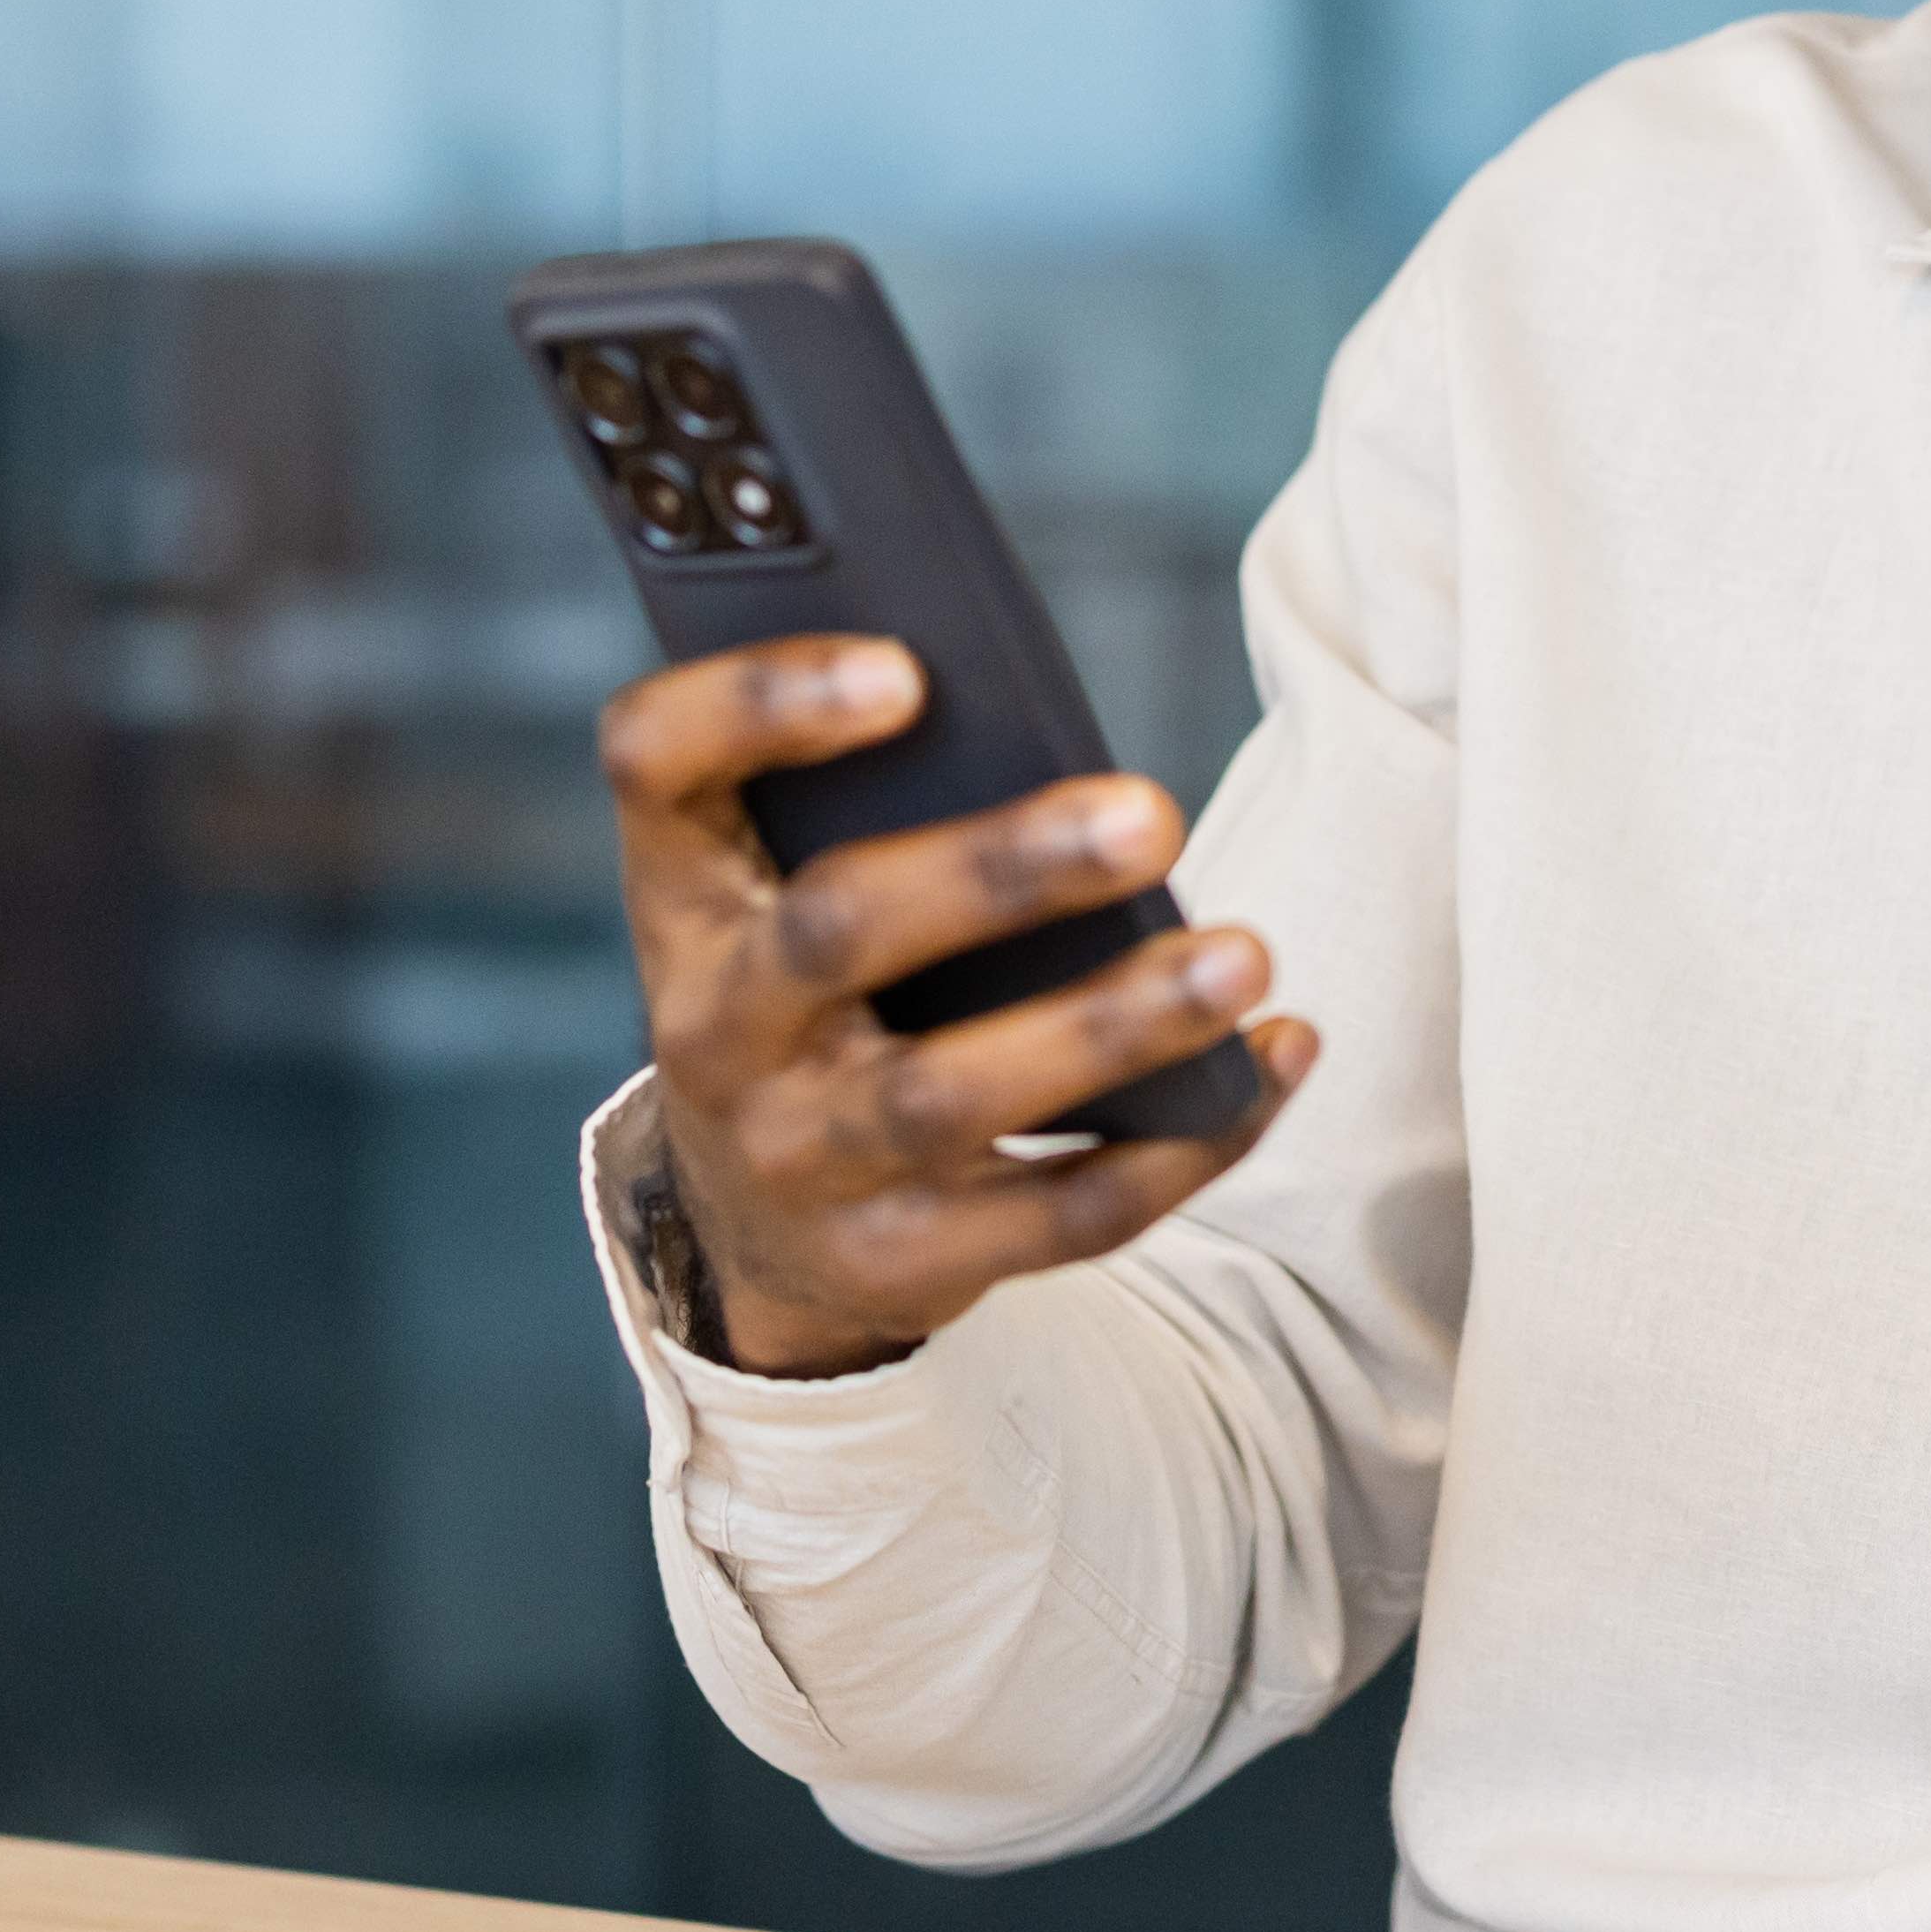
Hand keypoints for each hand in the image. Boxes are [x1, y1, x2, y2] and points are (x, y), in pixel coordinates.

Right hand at [599, 633, 1316, 1379]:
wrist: (756, 1225)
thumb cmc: (811, 990)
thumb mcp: (781, 887)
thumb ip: (865, 795)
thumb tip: (1056, 734)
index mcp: (683, 891)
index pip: (657, 760)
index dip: (759, 702)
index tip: (907, 669)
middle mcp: (716, 1027)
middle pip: (839, 928)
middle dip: (999, 870)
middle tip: (1151, 814)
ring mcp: (801, 1158)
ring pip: (955, 1093)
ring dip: (1112, 1023)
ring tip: (1242, 956)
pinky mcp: (901, 1262)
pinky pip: (1060, 1213)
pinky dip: (1187, 1139)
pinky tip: (1273, 1054)